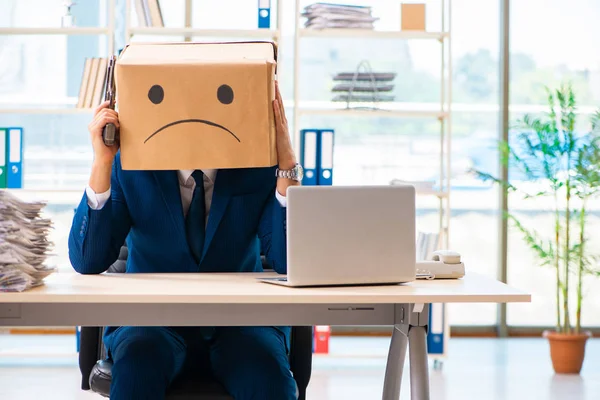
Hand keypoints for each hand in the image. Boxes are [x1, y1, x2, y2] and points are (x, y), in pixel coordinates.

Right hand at [88, 101, 118, 192]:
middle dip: (115, 113)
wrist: (105, 159)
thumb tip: (124, 118)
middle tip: (121, 121)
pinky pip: (104, 120)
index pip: (99, 109)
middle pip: (104, 110)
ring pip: (105, 114)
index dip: (106, 104)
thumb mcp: (115, 134)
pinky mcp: (94, 131)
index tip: (115, 101)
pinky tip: (117, 127)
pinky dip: (112, 121)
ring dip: (115, 118)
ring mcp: (92, 127)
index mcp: (96, 124)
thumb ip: (116, 126)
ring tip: (120, 126)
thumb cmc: (111, 148)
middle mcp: (92, 124)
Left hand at [273, 81, 299, 195]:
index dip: (276, 94)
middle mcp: (282, 121)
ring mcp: (282, 125)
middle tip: (274, 78)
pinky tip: (274, 101)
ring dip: (277, 96)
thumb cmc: (278, 149)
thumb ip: (266, 130)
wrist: (286, 159)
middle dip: (277, 91)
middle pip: (280, 103)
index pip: (278, 105)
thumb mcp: (271, 136)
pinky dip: (276, 109)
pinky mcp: (281, 131)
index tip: (272, 83)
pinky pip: (278, 118)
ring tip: (274, 85)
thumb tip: (255, 124)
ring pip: (280, 108)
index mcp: (280, 122)